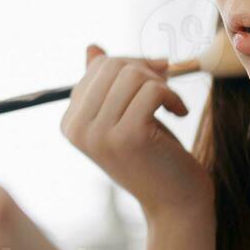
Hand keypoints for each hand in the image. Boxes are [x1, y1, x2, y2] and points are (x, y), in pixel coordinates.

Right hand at [60, 44, 212, 222]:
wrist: (175, 201)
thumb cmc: (152, 155)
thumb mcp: (124, 115)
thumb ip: (105, 85)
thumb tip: (91, 48)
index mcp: (70, 123)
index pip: (97, 67)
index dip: (131, 65)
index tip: (155, 79)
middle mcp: (77, 129)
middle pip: (113, 66)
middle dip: (145, 69)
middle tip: (165, 88)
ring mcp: (100, 134)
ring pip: (132, 75)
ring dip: (161, 84)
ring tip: (170, 103)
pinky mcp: (128, 137)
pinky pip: (152, 90)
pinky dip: (172, 97)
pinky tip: (179, 113)